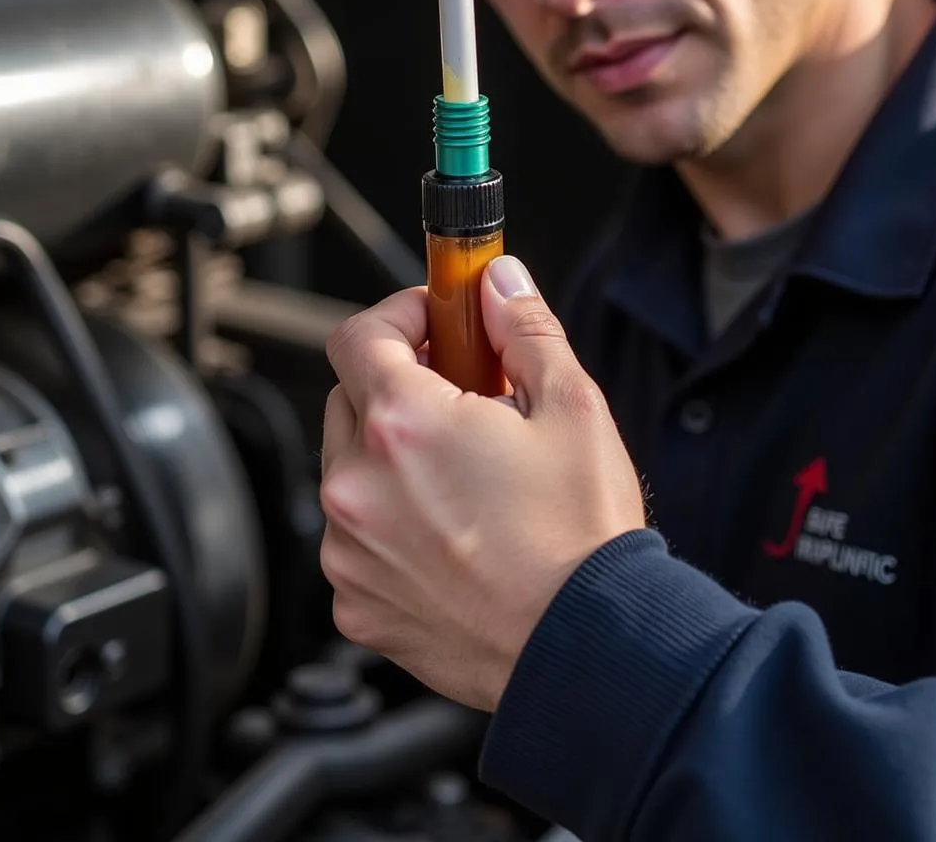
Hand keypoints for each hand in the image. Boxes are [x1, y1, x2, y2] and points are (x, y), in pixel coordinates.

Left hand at [319, 255, 645, 710]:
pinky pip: (354, 540)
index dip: (396, 316)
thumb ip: (524, 329)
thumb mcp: (572, 407)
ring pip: (348, 471)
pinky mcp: (356, 603)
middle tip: (462, 401)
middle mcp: (357, 487)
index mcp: (404, 425)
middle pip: (349, 399)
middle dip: (398, 386)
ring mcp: (349, 552)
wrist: (587, 651)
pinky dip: (387, 525)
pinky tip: (449, 536)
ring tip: (463, 478)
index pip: (356, 334)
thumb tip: (500, 284)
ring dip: (391, 459)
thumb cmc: (582, 539)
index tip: (432, 325)